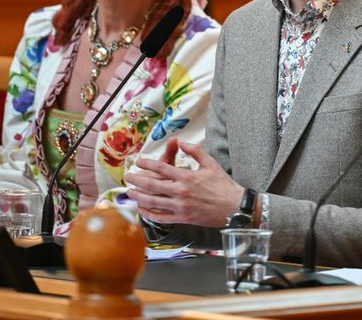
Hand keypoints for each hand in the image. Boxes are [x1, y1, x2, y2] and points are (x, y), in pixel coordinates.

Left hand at [124, 140, 243, 226]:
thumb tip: (180, 141)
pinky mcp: (182, 219)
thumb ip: (194, 150)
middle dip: (137, 180)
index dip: (147, 163)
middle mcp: (181, 192)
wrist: (234, 207)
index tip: (138, 161)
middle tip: (127, 176)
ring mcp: (180, 207)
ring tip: (129, 192)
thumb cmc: (223, 184)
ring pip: (153, 202)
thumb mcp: (210, 163)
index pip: (161, 167)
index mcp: (187, 177)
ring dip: (138, 196)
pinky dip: (149, 213)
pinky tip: (141, 209)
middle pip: (152, 185)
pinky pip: (161, 217)